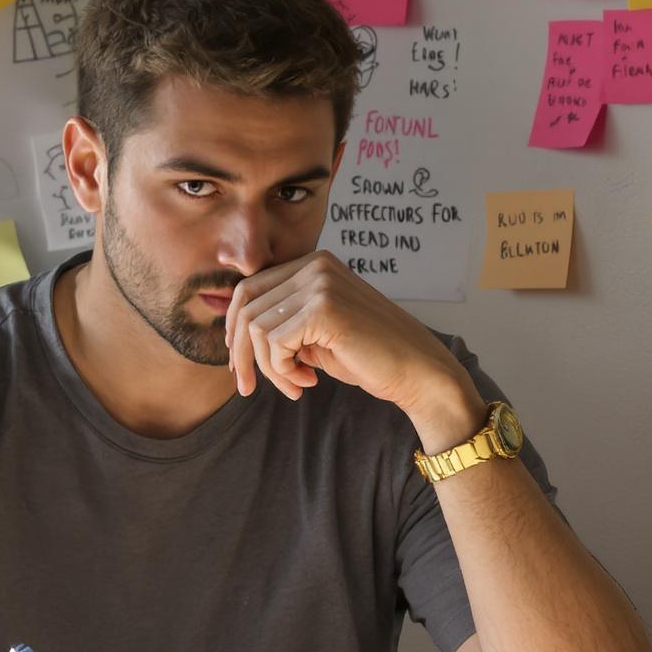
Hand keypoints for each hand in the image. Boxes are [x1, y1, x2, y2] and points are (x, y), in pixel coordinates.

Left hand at [223, 251, 480, 434]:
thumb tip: (234, 335)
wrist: (417, 372)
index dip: (234, 329)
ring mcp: (320, 282)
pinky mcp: (323, 308)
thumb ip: (282, 324)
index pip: (249, 289)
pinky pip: (274, 342)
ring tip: (295, 386)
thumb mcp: (315, 334)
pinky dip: (282, 371)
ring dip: (269, 369)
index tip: (239, 366)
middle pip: (245, 305)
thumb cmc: (368, 357)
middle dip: (241, 353)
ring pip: (257, 328)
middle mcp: (315, 265)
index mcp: (313, 264)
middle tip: (247, 387)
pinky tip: (308, 382)